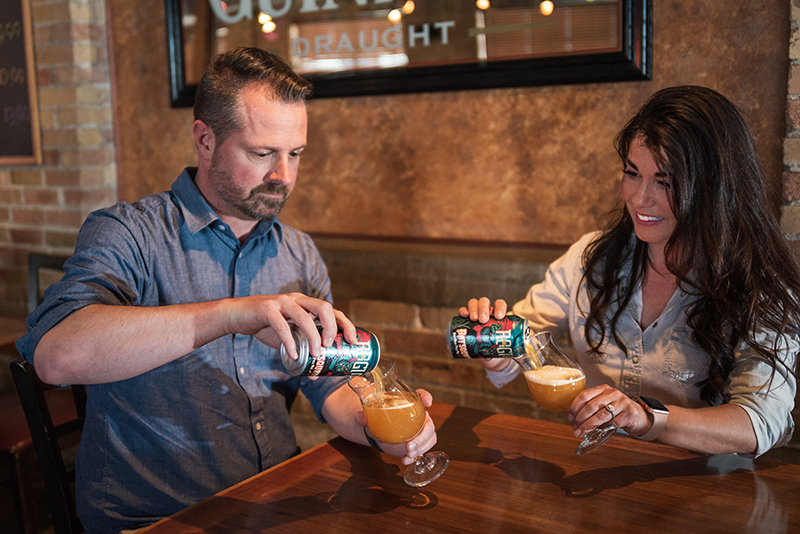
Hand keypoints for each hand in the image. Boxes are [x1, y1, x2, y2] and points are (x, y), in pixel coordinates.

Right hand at [226, 293, 355, 359]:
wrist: (237, 315)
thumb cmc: (265, 325)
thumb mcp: (287, 337)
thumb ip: (302, 351)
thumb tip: (317, 375)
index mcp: (305, 304)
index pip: (331, 310)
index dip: (345, 323)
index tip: (353, 340)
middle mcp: (297, 300)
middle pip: (323, 307)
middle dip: (331, 327)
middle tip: (329, 346)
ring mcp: (282, 302)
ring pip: (304, 317)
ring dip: (312, 337)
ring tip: (315, 355)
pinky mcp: (267, 309)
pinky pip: (282, 326)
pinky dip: (290, 342)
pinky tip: (293, 355)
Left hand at [355, 389, 437, 464]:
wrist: (381, 431)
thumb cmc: (380, 418)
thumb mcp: (372, 417)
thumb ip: (365, 416)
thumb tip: (359, 417)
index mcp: (408, 403)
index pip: (421, 395)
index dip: (426, 397)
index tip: (427, 403)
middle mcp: (418, 415)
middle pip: (429, 423)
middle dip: (422, 436)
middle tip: (409, 446)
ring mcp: (421, 429)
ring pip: (430, 436)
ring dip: (421, 447)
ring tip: (408, 454)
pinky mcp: (419, 441)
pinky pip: (425, 447)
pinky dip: (416, 455)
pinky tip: (406, 460)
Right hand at [458, 297, 511, 372]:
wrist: (483, 348)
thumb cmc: (492, 345)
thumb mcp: (494, 347)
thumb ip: (492, 351)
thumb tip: (487, 358)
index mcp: (496, 314)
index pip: (499, 305)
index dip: (500, 308)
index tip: (499, 316)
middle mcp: (486, 311)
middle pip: (484, 302)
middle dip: (483, 309)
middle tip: (483, 320)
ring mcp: (475, 312)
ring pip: (474, 303)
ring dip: (473, 309)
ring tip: (473, 319)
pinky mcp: (465, 317)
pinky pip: (462, 310)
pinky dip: (463, 311)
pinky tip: (463, 315)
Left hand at [567, 384, 650, 438]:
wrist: (639, 416)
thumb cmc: (617, 411)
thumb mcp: (604, 404)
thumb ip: (592, 408)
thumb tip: (574, 420)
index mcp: (603, 388)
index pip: (584, 395)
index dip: (574, 407)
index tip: (570, 418)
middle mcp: (612, 392)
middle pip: (591, 406)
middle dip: (581, 419)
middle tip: (575, 429)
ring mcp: (622, 402)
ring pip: (601, 415)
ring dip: (589, 426)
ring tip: (581, 433)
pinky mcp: (630, 412)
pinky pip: (613, 423)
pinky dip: (604, 429)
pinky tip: (599, 432)